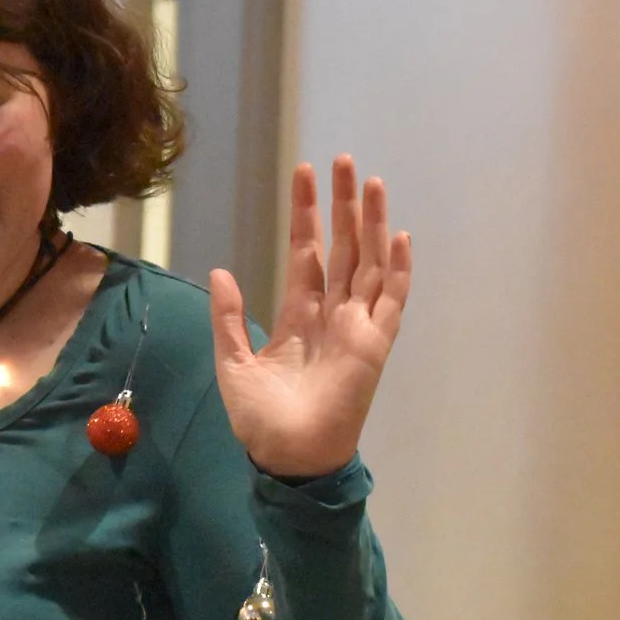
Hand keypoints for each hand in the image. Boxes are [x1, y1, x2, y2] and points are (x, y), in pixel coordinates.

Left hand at [209, 157, 412, 480]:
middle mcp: (333, 314)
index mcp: (300, 315)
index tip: (305, 174)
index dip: (306, 214)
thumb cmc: (261, 419)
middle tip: (344, 161)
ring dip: (372, 224)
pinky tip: (397, 236)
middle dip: (343, 205)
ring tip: (372, 183)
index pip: (307, 252)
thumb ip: (229, 317)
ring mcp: (357, 326)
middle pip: (344, 247)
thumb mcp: (233, 362)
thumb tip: (221, 271)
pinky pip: (391, 301)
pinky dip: (398, 270)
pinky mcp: (375, 345)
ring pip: (370, 263)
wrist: (287, 457)